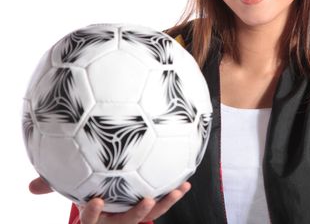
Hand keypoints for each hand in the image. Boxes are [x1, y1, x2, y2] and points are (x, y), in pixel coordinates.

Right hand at [29, 176, 190, 223]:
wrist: (102, 207)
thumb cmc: (85, 194)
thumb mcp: (69, 192)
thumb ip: (53, 188)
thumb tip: (31, 187)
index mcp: (96, 219)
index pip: (91, 221)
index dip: (93, 214)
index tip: (96, 201)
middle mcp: (115, 221)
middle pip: (127, 222)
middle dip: (138, 213)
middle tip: (148, 199)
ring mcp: (132, 217)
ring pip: (150, 215)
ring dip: (165, 203)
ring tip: (177, 190)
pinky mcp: (146, 209)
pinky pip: (161, 206)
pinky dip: (173, 194)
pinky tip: (185, 181)